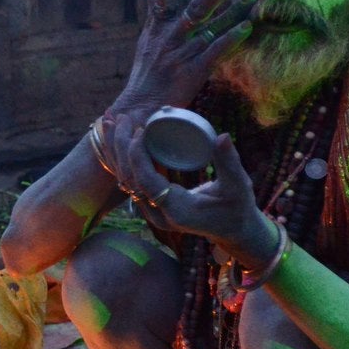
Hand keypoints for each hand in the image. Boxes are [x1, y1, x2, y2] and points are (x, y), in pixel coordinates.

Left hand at [111, 124, 276, 264]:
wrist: (233, 231)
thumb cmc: (238, 208)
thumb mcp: (238, 186)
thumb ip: (229, 162)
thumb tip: (222, 136)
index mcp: (177, 210)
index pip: (147, 182)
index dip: (138, 156)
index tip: (139, 130)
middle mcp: (159, 214)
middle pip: (129, 179)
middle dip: (121, 147)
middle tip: (120, 118)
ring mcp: (153, 212)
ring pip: (126, 179)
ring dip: (116, 150)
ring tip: (110, 121)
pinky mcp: (152, 205)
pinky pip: (132, 180)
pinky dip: (124, 157)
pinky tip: (119, 136)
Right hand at [113, 0, 256, 118]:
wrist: (139, 108)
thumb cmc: (145, 76)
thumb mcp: (145, 43)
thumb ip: (154, 18)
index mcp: (156, 30)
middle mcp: (169, 38)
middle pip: (195, 9)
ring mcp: (181, 54)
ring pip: (211, 27)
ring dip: (233, 11)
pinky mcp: (193, 71)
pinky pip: (216, 50)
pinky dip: (232, 38)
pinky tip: (247, 27)